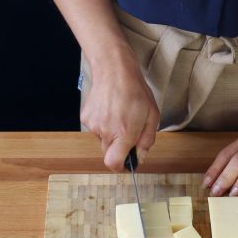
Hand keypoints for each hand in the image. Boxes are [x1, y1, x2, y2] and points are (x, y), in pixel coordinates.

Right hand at [80, 44, 159, 171]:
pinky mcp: (85, 118)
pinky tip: (110, 110)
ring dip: (112, 134)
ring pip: (103, 141)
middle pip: (109, 153)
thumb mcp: (152, 116)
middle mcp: (105, 132)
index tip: (128, 164)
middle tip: (129, 131)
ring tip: (120, 115)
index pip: (114, 163)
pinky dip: (104, 124)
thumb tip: (140, 157)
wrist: (113, 70)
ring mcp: (93, 125)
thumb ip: (146, 140)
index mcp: (124, 133)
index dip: (121, 167)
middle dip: (120, 148)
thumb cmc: (136, 91)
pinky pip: (96, 129)